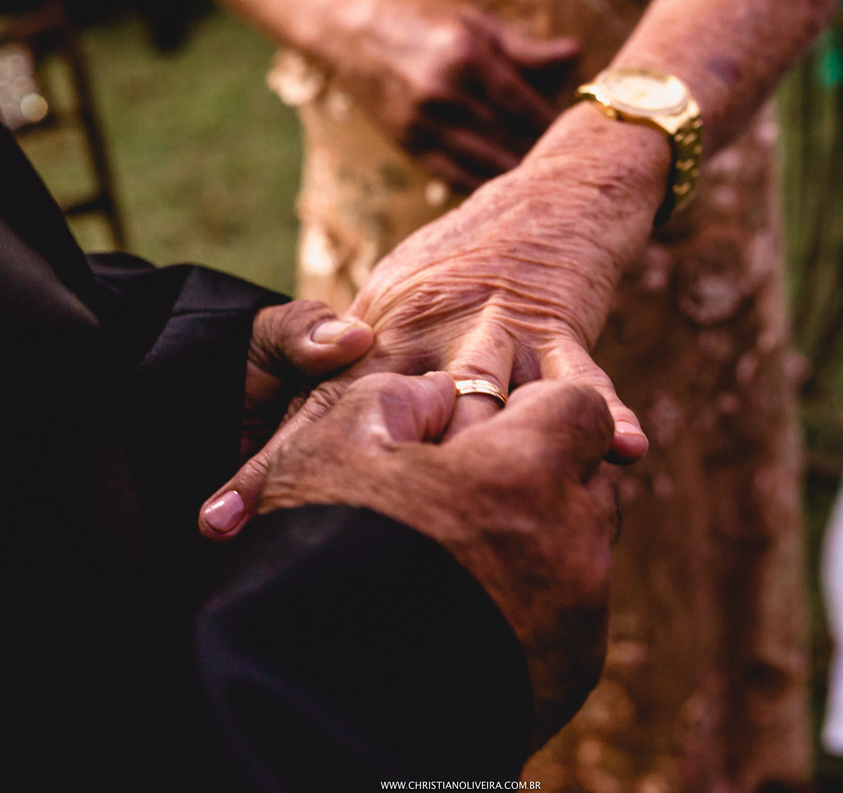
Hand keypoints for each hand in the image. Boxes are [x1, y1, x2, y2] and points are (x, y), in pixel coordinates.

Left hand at [199, 105, 666, 539]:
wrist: (546, 198)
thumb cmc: (462, 273)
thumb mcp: (396, 316)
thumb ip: (357, 384)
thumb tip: (312, 470)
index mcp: (380, 335)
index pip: (318, 408)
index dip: (268, 465)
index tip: (218, 521)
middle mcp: (429, 333)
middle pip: (384, 416)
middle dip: (347, 481)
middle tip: (306, 544)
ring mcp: (495, 328)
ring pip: (479, 396)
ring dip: (469, 453)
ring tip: (463, 518)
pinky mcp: (560, 323)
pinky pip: (579, 376)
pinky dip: (603, 410)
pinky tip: (625, 449)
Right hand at [258, 372, 618, 745]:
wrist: (322, 703)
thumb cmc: (321, 556)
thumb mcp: (334, 446)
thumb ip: (399, 398)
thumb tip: (438, 398)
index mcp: (526, 474)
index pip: (581, 407)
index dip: (538, 410)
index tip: (494, 433)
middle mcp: (572, 543)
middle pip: (588, 481)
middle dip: (543, 478)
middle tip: (473, 498)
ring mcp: (579, 616)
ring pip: (581, 551)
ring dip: (539, 545)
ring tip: (463, 564)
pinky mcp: (571, 674)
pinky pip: (570, 617)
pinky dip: (533, 608)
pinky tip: (468, 618)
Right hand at [324, 0, 578, 190]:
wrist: (350, 34)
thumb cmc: (423, 23)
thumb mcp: (473, 24)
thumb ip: (524, 48)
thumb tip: (576, 55)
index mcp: (465, 58)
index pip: (522, 104)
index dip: (552, 124)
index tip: (576, 134)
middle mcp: (443, 95)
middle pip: (507, 139)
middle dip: (540, 152)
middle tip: (570, 164)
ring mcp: (422, 125)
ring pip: (484, 166)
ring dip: (517, 175)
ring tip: (545, 181)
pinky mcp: (409, 146)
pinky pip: (456, 178)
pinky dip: (485, 185)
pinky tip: (507, 189)